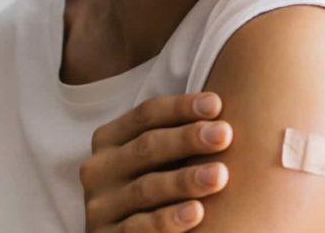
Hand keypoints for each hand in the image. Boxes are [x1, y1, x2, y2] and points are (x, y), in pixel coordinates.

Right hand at [80, 92, 233, 231]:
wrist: (133, 232)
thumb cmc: (161, 186)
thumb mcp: (158, 158)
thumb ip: (178, 135)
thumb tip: (223, 106)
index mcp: (110, 140)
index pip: (146, 115)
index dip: (181, 107)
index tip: (217, 104)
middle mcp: (99, 169)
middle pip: (147, 147)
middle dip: (188, 139)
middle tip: (225, 134)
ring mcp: (100, 206)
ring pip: (145, 188)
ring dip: (185, 180)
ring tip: (220, 175)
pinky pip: (138, 228)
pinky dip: (168, 220)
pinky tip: (198, 213)